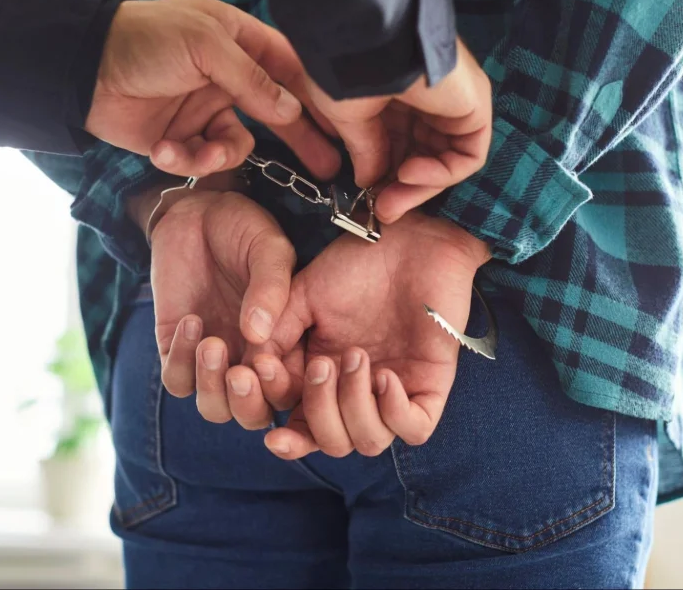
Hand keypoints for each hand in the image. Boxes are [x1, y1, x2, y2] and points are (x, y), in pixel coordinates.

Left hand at [86, 0, 338, 178]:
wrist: (82, 70)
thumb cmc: (145, 39)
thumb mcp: (205, 46)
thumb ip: (251, 79)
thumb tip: (291, 111)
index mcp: (241, 42)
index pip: (292, 71)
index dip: (318, 99)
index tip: (343, 127)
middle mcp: (230, 77)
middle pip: (278, 114)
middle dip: (300, 141)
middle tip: (328, 169)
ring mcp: (206, 109)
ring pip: (239, 145)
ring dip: (219, 155)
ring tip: (196, 151)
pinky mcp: (182, 138)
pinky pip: (203, 159)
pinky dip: (185, 160)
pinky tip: (163, 149)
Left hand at [144, 187, 300, 424]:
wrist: (196, 212)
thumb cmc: (244, 228)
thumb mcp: (268, 249)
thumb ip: (271, 288)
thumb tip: (258, 335)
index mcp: (288, 345)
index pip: (293, 391)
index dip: (282, 389)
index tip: (268, 361)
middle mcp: (252, 361)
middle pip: (253, 415)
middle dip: (246, 403)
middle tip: (239, 373)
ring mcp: (214, 360)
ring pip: (214, 408)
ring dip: (212, 387)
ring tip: (212, 344)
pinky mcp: (176, 349)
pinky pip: (177, 381)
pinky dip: (181, 361)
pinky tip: (190, 321)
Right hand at [225, 212, 489, 456]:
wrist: (409, 239)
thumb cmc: (356, 263)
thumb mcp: (302, 296)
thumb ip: (276, 334)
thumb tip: (253, 371)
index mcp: (323, 379)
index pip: (298, 429)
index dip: (280, 423)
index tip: (264, 383)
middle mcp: (356, 393)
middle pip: (330, 443)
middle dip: (319, 411)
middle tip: (320, 365)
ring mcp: (394, 392)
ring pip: (368, 442)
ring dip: (354, 407)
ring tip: (356, 357)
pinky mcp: (429, 386)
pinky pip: (413, 430)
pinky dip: (394, 412)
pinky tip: (384, 376)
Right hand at [302, 38, 492, 221]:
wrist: (368, 39)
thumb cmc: (348, 68)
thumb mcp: (349, 117)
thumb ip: (365, 150)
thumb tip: (368, 181)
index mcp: (397, 93)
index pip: (399, 145)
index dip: (383, 175)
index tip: (365, 199)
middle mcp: (428, 98)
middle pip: (424, 156)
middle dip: (400, 188)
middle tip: (380, 211)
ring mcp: (454, 102)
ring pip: (446, 160)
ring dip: (418, 187)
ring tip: (390, 199)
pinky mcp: (475, 106)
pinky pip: (467, 155)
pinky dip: (441, 174)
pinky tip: (409, 174)